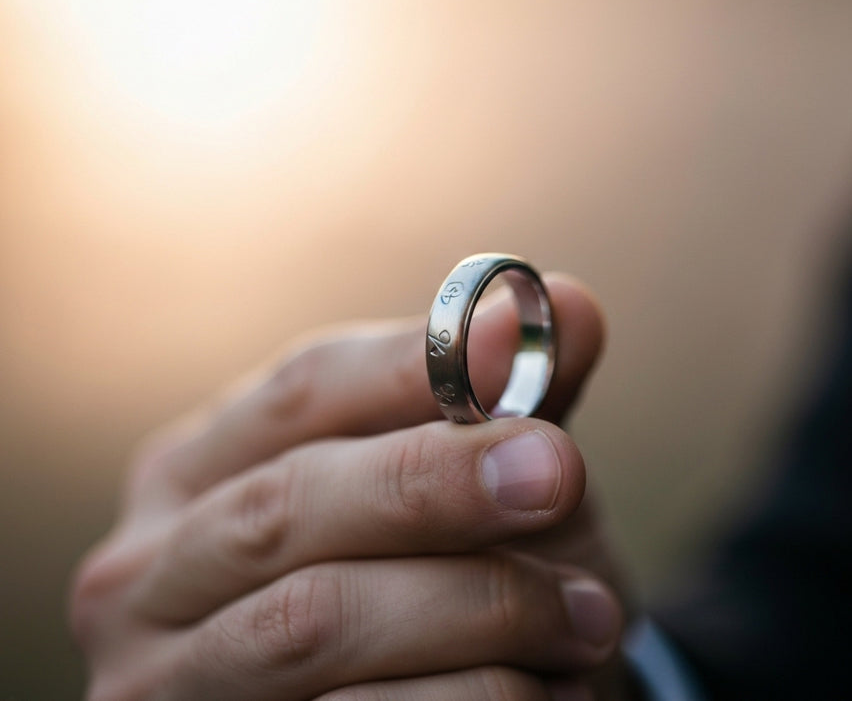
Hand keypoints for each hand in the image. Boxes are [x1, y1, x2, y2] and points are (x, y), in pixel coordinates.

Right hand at [70, 275, 636, 699]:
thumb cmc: (440, 577)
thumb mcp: (476, 484)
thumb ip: (513, 402)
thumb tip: (570, 302)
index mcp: (199, 470)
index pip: (299, 391)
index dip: (410, 366)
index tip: (515, 354)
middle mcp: (150, 571)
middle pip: (285, 505)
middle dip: (433, 485)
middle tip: (557, 477)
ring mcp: (166, 682)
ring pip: (313, 625)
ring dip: (477, 613)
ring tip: (590, 619)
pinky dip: (474, 700)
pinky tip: (549, 691)